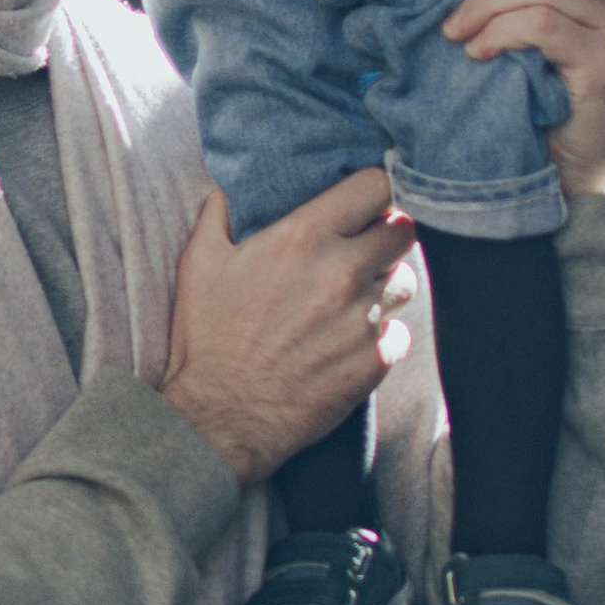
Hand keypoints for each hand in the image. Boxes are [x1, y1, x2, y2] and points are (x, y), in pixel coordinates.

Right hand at [160, 169, 417, 488]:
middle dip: (386, 237)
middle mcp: (342, 272)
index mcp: (303, 238)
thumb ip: (217, 215)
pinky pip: (400, 335)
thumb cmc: (207, 339)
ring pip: (405, 283)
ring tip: (355, 301)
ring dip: (385, 287)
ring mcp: (363, 319)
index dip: (371, 192)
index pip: (374, 187)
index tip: (361, 204)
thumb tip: (227, 190)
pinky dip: (382, 337)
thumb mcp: (198, 264)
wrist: (219, 418)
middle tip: (364, 251)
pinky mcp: (374, 361)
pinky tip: (351, 343)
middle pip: (403, 231)